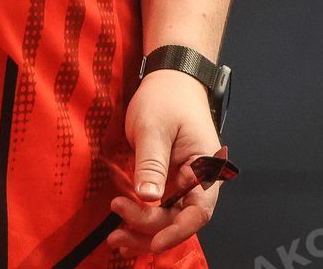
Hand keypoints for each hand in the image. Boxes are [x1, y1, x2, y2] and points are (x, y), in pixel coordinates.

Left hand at [104, 69, 224, 257]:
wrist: (169, 81)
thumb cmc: (166, 98)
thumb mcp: (154, 127)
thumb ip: (151, 163)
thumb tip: (147, 197)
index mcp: (205, 168)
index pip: (199, 211)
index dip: (177, 231)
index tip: (155, 242)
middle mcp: (198, 181)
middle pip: (179, 219)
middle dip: (150, 230)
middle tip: (118, 233)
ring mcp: (182, 183)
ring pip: (168, 218)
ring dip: (144, 232)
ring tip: (117, 240)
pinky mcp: (168, 182)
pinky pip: (158, 207)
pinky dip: (142, 219)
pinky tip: (123, 229)